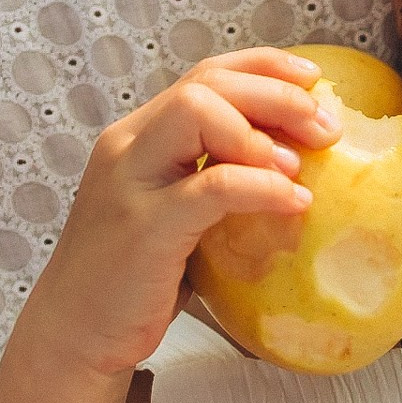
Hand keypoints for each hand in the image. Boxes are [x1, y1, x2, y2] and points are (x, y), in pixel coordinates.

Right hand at [9, 49, 342, 380]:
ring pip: (197, 112)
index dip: (264, 68)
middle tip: (326, 128)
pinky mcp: (144, 227)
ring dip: (262, 132)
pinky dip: (261, 187)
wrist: (75, 334)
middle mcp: (128, 146)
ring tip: (301, 165)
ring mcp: (131, 183)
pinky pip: (211, 186)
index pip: (204, 74)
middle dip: (277, 95)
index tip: (314, 81)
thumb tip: (296, 164)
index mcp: (138, 136)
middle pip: (207, 84)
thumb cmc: (136, 279)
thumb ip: (213, 181)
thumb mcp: (176, 215)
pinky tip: (293, 203)